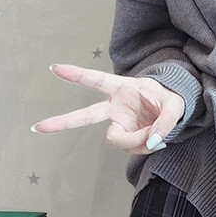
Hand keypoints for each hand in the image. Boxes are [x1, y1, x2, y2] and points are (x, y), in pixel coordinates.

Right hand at [32, 64, 184, 154]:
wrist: (176, 110)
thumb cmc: (173, 99)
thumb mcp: (176, 105)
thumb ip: (166, 122)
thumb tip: (152, 141)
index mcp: (124, 88)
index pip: (97, 80)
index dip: (77, 75)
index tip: (55, 68)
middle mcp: (116, 107)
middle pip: (86, 115)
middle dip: (63, 122)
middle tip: (39, 127)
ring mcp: (120, 123)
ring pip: (117, 140)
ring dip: (137, 142)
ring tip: (156, 135)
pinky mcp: (126, 137)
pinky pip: (131, 148)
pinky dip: (144, 147)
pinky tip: (155, 141)